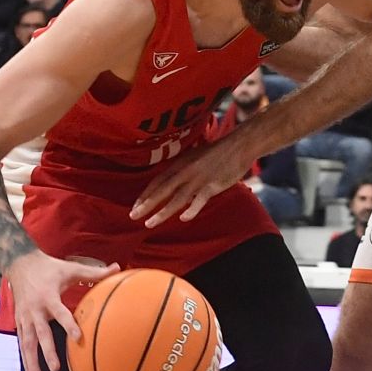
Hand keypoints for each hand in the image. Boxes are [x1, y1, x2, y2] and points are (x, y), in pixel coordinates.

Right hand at [6, 250, 117, 370]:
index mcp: (48, 296)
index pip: (60, 313)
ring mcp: (25, 317)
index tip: (78, 338)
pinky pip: (22, 342)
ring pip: (27, 343)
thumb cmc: (48, 267)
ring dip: (31, 362)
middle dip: (47, 352)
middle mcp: (34, 309)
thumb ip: (93, 271)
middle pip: (40, 333)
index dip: (68, 324)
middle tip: (55, 369)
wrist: (19, 263)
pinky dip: (25, 359)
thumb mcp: (69, 267)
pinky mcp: (19, 321)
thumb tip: (118, 268)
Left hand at [129, 135, 254, 228]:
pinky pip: (200, 199)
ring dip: (162, 212)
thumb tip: (170, 183)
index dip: (145, 194)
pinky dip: (192, 208)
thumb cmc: (216, 153)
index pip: (157, 181)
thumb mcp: (193, 157)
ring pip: (177, 198)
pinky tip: (183, 218)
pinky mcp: (213, 185)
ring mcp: (199, 179)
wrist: (238, 146)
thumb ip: (181, 170)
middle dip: (146, 204)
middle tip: (133, 216)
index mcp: (179, 164)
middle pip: (162, 190)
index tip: (135, 206)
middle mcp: (185, 172)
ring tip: (150, 223)